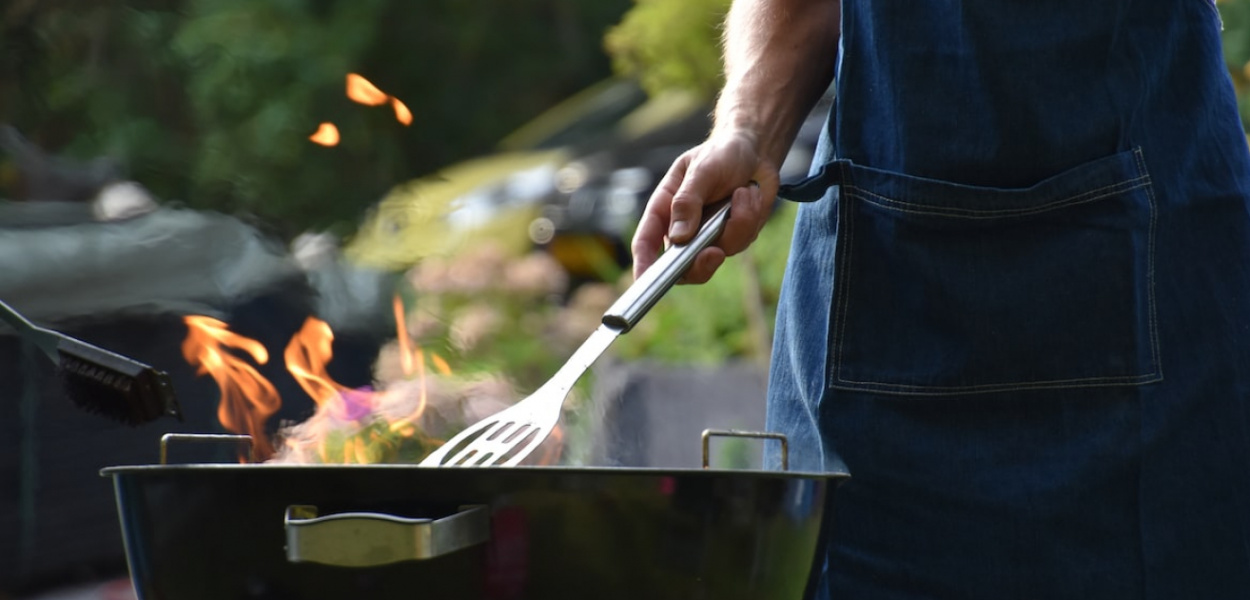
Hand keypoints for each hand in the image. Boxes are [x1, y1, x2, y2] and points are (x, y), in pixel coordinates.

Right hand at [630, 128, 779, 282]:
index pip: (646, 242)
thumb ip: (688, 201)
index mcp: (664, 209)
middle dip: (699, 264)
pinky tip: (750, 195)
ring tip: (743, 192)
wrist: (755, 152)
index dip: (643, 265)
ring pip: (718, 253)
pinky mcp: (733, 237)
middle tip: (714, 253)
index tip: (644, 282)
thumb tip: (678, 237)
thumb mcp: (701, 170)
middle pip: (681, 266)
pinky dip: (750, 218)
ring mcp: (708, 236)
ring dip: (736, 224)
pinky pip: (741, 242)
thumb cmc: (720, 154)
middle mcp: (683, 228)